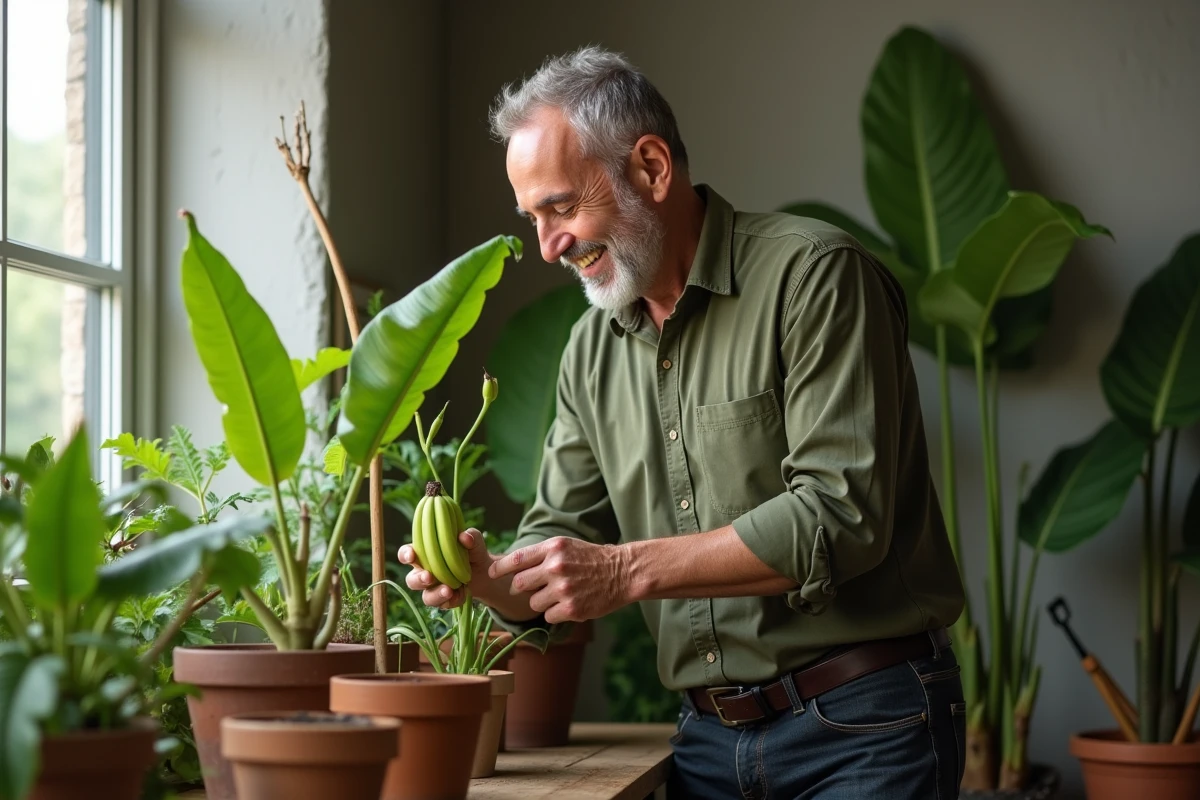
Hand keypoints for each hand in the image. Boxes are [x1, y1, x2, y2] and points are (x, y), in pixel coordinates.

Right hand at [398, 528, 493, 609]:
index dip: (405, 555)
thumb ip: (471, 536)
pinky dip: (452, 601)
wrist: (486, 572)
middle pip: (411, 579)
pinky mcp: (445, 600)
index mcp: (425, 554)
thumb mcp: (475, 541)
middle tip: (429, 577)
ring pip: (426, 597)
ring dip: (435, 595)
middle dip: (418, 580)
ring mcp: (434, 588)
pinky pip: (443, 605)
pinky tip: (461, 594)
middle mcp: (425, 572)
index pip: (407, 553)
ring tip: (448, 590)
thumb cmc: (473, 551)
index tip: (411, 556)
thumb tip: (464, 537)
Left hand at [488, 536, 631, 623]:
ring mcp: (563, 589)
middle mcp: (555, 567)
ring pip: (533, 603)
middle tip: (536, 587)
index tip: (491, 573)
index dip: (499, 568)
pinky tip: (570, 603)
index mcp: (552, 548)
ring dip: (542, 602)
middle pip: (519, 584)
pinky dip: (555, 613)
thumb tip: (511, 568)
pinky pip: (548, 616)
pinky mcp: (571, 609)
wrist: (622, 572)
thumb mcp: (565, 546)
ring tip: (561, 594)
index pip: (516, 559)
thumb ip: (540, 555)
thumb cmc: (590, 558)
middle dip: (523, 588)